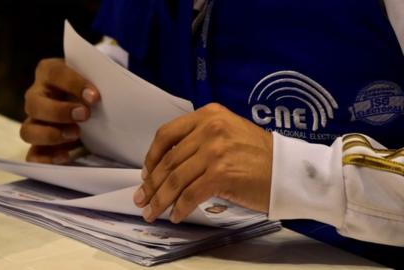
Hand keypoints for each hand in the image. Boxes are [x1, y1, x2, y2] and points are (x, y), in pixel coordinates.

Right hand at [20, 58, 99, 163]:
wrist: (92, 102)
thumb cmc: (94, 86)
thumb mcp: (97, 78)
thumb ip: (103, 80)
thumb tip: (122, 91)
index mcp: (49, 73)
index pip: (55, 74)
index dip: (73, 84)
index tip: (95, 96)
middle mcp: (37, 96)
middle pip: (34, 103)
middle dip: (59, 111)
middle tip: (85, 115)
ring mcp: (35, 121)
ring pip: (27, 131)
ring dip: (50, 135)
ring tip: (76, 135)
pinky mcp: (39, 143)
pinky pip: (32, 155)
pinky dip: (45, 158)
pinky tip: (66, 157)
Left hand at [133, 103, 272, 222]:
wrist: (289, 170)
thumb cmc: (260, 155)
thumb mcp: (227, 133)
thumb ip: (199, 140)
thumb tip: (169, 166)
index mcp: (208, 115)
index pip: (166, 134)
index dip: (151, 157)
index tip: (145, 173)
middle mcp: (210, 129)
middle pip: (168, 160)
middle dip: (151, 184)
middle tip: (142, 199)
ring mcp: (215, 150)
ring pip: (175, 179)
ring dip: (160, 199)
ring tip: (152, 212)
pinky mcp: (221, 173)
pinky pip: (190, 194)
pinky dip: (179, 208)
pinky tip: (175, 216)